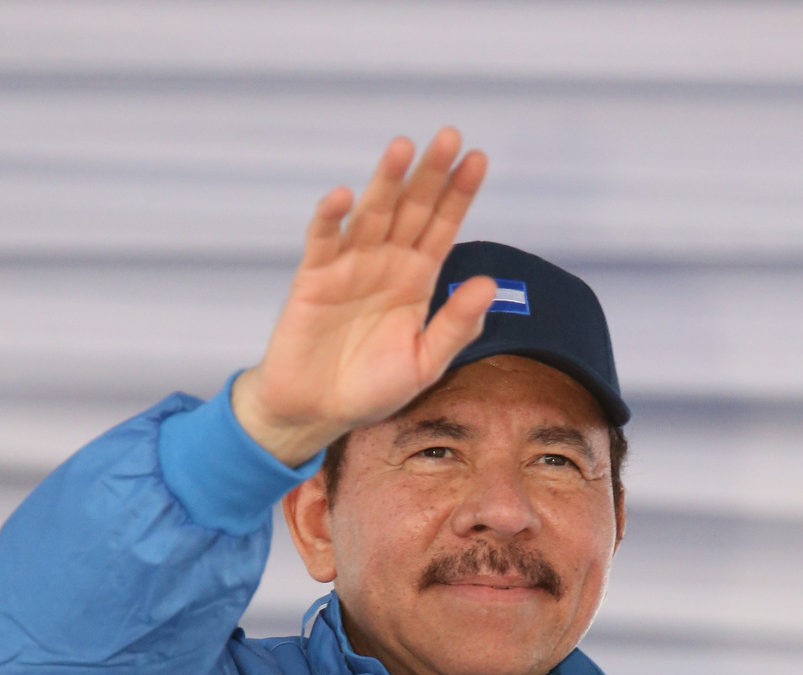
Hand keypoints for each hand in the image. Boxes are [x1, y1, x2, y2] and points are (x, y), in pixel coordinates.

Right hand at [231, 127, 493, 465]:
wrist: (319, 411)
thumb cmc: (373, 389)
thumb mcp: (424, 363)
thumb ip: (455, 326)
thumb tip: (489, 285)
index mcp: (417, 279)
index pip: (442, 226)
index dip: (459, 193)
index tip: (478, 159)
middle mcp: (386, 263)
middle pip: (411, 209)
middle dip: (430, 174)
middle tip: (449, 137)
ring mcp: (349, 267)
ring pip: (371, 215)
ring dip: (385, 182)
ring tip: (403, 148)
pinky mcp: (313, 279)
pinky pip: (323, 241)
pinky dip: (330, 218)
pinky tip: (342, 196)